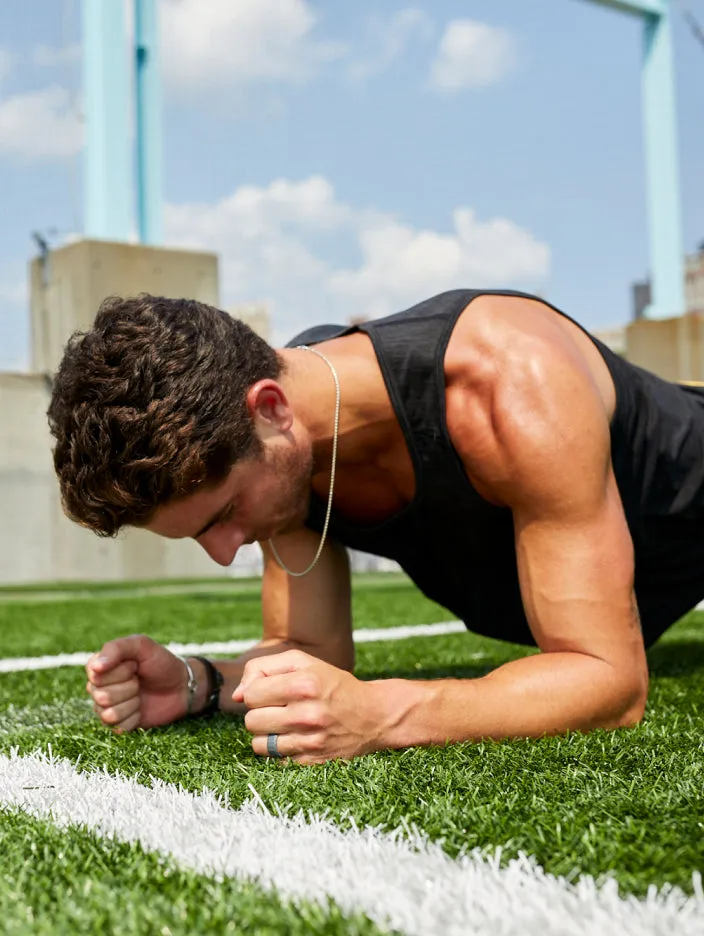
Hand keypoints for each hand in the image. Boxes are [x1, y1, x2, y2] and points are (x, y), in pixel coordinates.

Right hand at [86, 634, 188, 732]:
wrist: (181, 686)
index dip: (121, 671)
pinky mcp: (118, 724)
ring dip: (132, 703)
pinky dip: (134, 718)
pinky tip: (141, 709)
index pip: (96, 675)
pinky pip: (118, 727)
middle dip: (129, 687)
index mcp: (100, 666)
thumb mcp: (141, 645)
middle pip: (101, 696)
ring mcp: (106, 707)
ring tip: (140, 694)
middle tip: (139, 680)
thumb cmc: (161, 662)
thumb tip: (95, 667)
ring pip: (108, 714)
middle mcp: (98, 687)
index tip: (135, 665)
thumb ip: (116, 648)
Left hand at [233, 649, 378, 763]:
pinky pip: (275, 760)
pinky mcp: (312, 762)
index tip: (271, 691)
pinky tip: (296, 738)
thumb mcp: (304, 662)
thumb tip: (237, 695)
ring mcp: (310, 742)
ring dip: (267, 733)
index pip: (251, 694)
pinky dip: (281, 749)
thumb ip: (264, 667)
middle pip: (250, 721)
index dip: (256, 692)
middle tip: (279, 708)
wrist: (374, 715)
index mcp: (303, 684)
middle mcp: (306, 714)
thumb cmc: (332, 684)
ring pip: (259, 744)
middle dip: (260, 713)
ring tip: (285, 724)